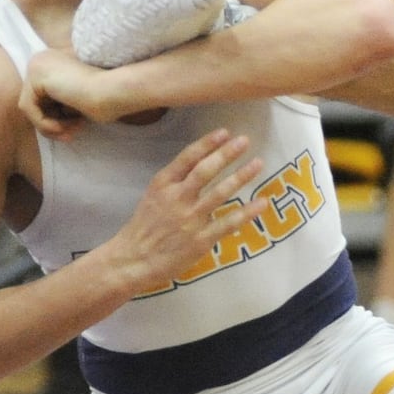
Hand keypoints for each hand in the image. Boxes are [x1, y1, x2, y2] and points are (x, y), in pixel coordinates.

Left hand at [19, 49, 120, 139]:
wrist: (115, 91)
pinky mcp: (36, 76)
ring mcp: (38, 65)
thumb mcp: (78, 99)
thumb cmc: (108, 97)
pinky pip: (28, 109)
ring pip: (30, 107)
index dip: (58, 116)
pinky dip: (44, 124)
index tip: (76, 128)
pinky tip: (65, 128)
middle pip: (34, 101)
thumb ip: (61, 102)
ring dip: (51, 126)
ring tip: (73, 131)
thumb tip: (45, 122)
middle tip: (72, 134)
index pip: (43, 96)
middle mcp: (42, 58)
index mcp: (54, 60)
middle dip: (53, 121)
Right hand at [109, 128, 267, 295]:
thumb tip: (202, 162)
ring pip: (220, 193)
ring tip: (258, 163)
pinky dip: (247, 212)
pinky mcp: (201, 240)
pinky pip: (228, 223)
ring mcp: (190, 219)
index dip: (207, 143)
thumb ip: (175, 181)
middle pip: (205, 171)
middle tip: (245, 140)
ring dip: (241, 176)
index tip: (225, 132)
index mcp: (163, 185)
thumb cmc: (144, 228)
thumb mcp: (153, 196)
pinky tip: (262, 202)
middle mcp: (177, 198)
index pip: (187, 158)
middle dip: (227, 154)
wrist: (132, 260)